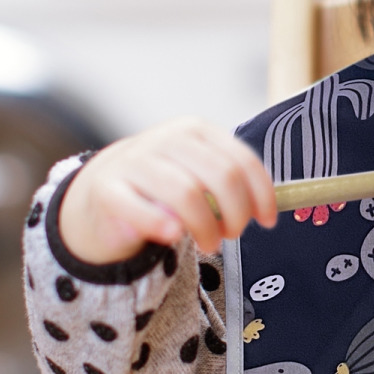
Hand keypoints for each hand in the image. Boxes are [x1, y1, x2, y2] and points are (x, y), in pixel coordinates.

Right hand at [58, 118, 277, 264]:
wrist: (102, 192)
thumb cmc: (163, 185)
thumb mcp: (199, 173)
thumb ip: (231, 182)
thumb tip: (271, 206)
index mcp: (196, 131)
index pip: (242, 160)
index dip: (261, 194)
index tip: (267, 220)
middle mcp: (167, 139)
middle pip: (221, 177)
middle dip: (236, 213)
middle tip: (233, 234)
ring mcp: (134, 160)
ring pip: (187, 194)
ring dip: (205, 227)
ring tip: (209, 243)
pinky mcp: (107, 187)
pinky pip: (140, 208)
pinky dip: (161, 224)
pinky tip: (173, 235)